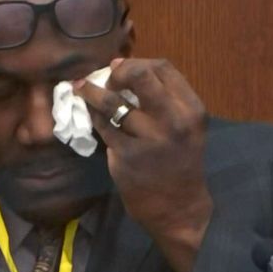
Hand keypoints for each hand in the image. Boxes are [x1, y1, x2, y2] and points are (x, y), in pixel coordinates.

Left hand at [75, 58, 212, 271]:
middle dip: (117, 71)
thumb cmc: (179, 163)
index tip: (121, 69)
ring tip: (81, 88)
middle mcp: (173, 120)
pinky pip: (103, 125)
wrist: (179, 208)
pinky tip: (90, 114)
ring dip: (92, 91)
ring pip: (112, 101)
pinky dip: (93, 116)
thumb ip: (165, 99)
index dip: (137, 63)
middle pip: (140, 75)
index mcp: (192, 109)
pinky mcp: (127, 155)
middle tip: (106, 78)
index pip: (163, 68)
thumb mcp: (186, 127)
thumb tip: (122, 68)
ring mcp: (149, 138)